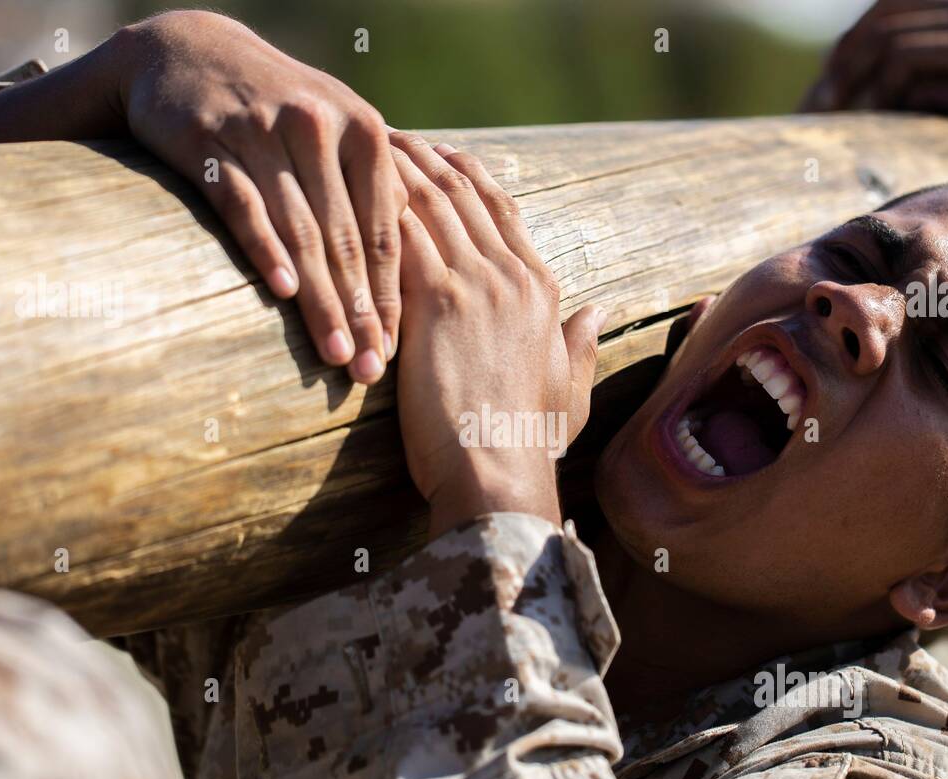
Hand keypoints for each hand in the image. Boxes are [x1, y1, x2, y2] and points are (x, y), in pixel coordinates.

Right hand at [119, 11, 405, 382]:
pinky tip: (285, 293)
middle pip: (348, 238)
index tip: (397, 351)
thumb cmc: (278, 109)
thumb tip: (416, 271)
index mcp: (364, 131)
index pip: (386, 229)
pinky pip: (244, 204)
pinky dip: (266, 249)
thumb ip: (371, 190)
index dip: (392, 294)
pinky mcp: (210, 140)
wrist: (187, 51)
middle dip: (361, 311)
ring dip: (322, 300)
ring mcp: (264, 131)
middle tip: (371, 371)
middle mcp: (320, 127)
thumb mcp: (336, 131)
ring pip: (302, 230)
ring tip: (335, 354)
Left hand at [387, 133, 606, 537]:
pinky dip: (377, 203)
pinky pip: (402, 232)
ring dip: (397, 168)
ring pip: (432, 202)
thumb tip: (597, 313)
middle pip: (464, 195)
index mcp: (543, 292)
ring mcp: (476, 283)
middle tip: (392, 137)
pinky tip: (351, 184)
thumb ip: (581, 343)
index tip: (443, 154)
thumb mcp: (569, 388)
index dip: (470, 176)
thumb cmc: (530, 445)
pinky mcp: (436, 300)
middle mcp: (513, 275)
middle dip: (427, 159)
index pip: (504, 211)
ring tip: (366, 146)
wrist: (499, 473)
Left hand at [803, 0, 947, 115]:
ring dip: (851, 74)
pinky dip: (884, 83)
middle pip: (872, 23)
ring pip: (880, 37)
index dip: (848, 46)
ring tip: (831, 110)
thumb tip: (907, 85)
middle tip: (816, 102)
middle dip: (838, 62)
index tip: (826, 82)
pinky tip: (876, 110)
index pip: (881, 13)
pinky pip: (907, 57)